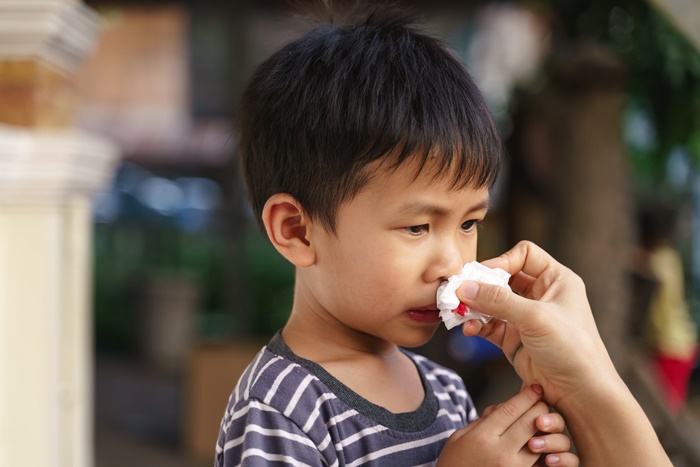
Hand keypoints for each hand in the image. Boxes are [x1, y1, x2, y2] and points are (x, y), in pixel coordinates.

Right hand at [437, 385, 578, 466]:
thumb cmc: (454, 463)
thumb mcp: (459, 437)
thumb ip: (481, 421)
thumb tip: (502, 408)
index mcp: (483, 437)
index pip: (510, 410)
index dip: (526, 396)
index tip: (535, 388)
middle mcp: (500, 453)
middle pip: (529, 422)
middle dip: (540, 408)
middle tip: (543, 400)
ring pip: (539, 442)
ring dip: (545, 430)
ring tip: (544, 422)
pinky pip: (539, 463)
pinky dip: (544, 451)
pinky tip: (541, 443)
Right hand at [457, 241, 616, 408]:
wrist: (580, 393)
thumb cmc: (572, 349)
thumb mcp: (535, 317)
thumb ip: (498, 300)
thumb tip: (465, 287)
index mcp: (557, 280)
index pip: (524, 255)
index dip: (502, 261)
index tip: (481, 274)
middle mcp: (541, 295)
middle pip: (503, 278)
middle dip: (481, 285)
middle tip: (460, 291)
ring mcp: (526, 318)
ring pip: (492, 303)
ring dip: (474, 307)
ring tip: (460, 313)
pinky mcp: (513, 339)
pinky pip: (488, 325)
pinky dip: (476, 325)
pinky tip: (468, 329)